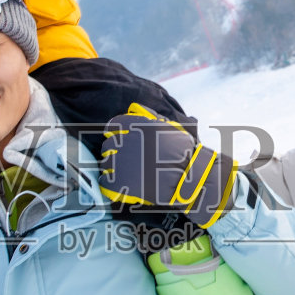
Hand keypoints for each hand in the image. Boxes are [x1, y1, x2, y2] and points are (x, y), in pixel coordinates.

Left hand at [100, 105, 237, 228]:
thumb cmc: (183, 153)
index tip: (117, 138)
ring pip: (105, 163)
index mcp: (137, 127)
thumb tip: (134, 109)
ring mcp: (121, 163)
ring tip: (122, 173)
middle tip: (123, 159)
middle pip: (108, 145)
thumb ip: (150, 116)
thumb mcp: (169, 127)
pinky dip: (108, 184)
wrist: (189, 178)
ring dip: (111, 167)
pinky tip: (116, 185)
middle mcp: (126, 142)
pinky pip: (105, 182)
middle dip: (114, 151)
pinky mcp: (120, 182)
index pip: (114, 126)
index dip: (114, 133)